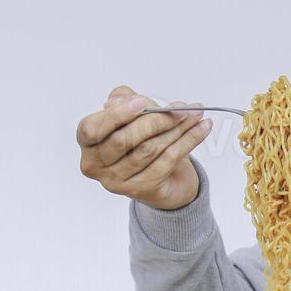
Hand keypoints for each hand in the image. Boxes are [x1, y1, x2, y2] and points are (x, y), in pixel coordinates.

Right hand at [77, 85, 212, 210]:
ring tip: (195, 114)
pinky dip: (189, 140)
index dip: (116, 115)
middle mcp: (96, 166)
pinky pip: (168, 160)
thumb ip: (125, 100)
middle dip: (156, 120)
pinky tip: (203, 128)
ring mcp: (118, 182)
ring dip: (177, 128)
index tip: (142, 102)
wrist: (163, 178)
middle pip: (124, 139)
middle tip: (181, 108)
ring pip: (149, 149)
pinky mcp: (142, 189)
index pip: (91, 129)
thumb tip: (127, 100)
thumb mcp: (129, 115)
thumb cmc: (140, 140)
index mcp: (88, 144)